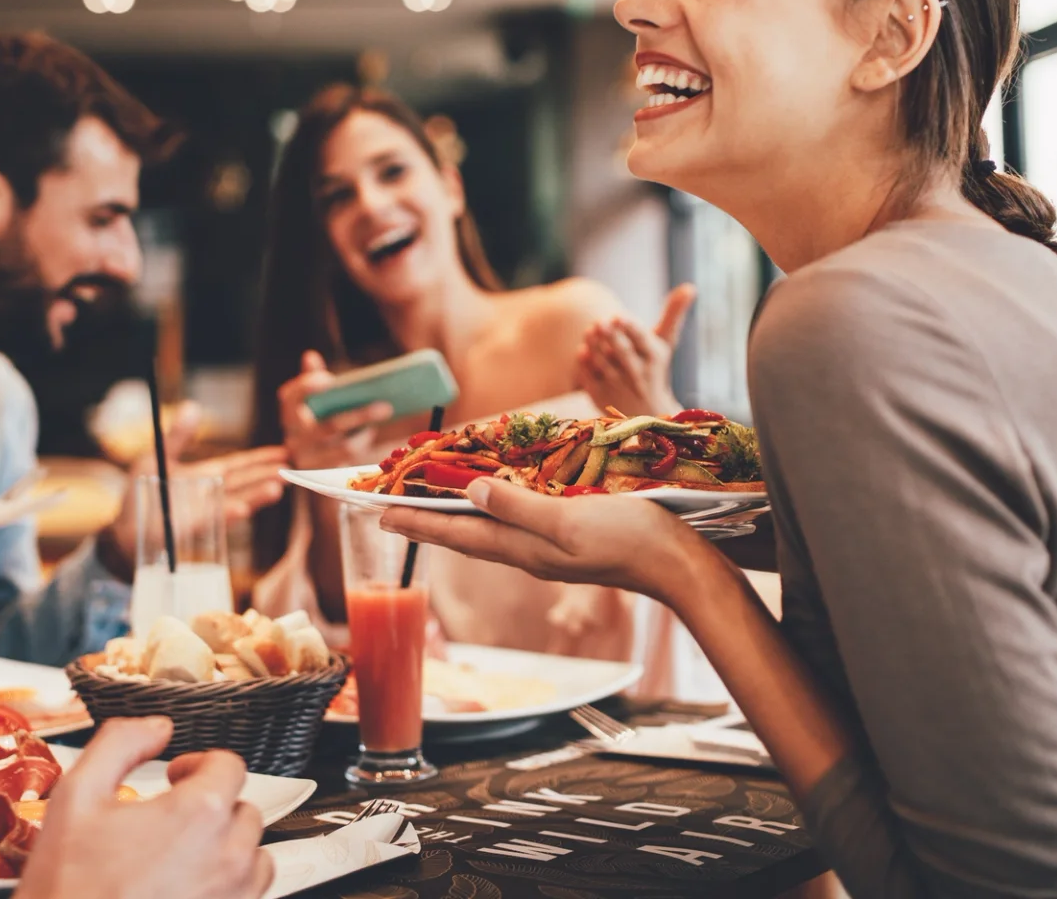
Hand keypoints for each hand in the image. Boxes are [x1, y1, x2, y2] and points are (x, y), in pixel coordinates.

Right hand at [18, 717, 271, 898]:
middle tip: (172, 818)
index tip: (176, 776)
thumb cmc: (70, 888)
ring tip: (184, 854)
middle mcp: (228, 858)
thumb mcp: (77, 796)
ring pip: (255, 857)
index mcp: (199, 815)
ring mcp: (233, 898)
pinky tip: (186, 886)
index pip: (229, 765)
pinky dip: (227, 886)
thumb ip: (120, 743)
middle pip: (244, 809)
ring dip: (227, 848)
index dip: (198, 763)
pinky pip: (248, 896)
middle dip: (211, 806)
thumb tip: (155, 727)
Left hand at [101, 447, 286, 578]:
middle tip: (293, 469)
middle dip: (267, 476)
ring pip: (236, 502)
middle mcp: (210, 495)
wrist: (123, 532)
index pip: (239, 466)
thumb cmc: (140, 496)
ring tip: (277, 488)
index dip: (260, 460)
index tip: (284, 453)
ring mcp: (204, 513)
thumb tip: (192, 406)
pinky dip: (228, 515)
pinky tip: (243, 509)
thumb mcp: (157, 458)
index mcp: (205, 477)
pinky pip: (213, 521)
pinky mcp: (192, 529)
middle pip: (245, 483)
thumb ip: (177, 437)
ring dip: (256, 496)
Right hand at [278, 351, 392, 469]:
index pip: (290, 397)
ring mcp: (308, 460)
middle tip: (386, 406)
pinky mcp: (323, 476)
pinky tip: (372, 435)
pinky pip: (349, 464)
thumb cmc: (317, 420)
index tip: (329, 380)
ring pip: (344, 448)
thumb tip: (309, 356)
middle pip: (329, 427)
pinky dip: (363, 447)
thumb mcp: (314, 400)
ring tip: (383, 418)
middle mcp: (293, 438)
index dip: (306, 387)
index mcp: (289, 413)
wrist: (312, 459)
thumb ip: (312, 378)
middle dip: (359, 416)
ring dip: (367, 434)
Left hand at [380, 477, 697, 600]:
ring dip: (456, 514)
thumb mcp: (569, 520)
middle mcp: (529, 552)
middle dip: (427, 518)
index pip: (456, 534)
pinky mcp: (569, 540)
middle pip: (466, 533)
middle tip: (390, 505)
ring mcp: (549, 549)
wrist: (681, 565)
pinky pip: (517, 523)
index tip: (375, 513)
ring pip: (490, 528)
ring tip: (428, 500)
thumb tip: (468, 492)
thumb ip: (518, 507)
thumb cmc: (629, 538)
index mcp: (523, 549)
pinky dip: (494, 508)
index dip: (415, 522)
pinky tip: (495, 498)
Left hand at [576, 283, 694, 416]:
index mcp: (654, 358)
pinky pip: (588, 377)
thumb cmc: (654, 367)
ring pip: (603, 363)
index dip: (629, 328)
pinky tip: (584, 350)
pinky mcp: (600, 396)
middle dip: (610, 336)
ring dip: (595, 345)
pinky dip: (585, 363)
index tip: (618, 316)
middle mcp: (638, 375)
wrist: (647, 413)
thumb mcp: (666, 343)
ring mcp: (618, 387)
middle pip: (622, 352)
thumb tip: (690, 286)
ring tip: (590, 331)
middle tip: (599, 322)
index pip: (642, 341)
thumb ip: (673, 314)